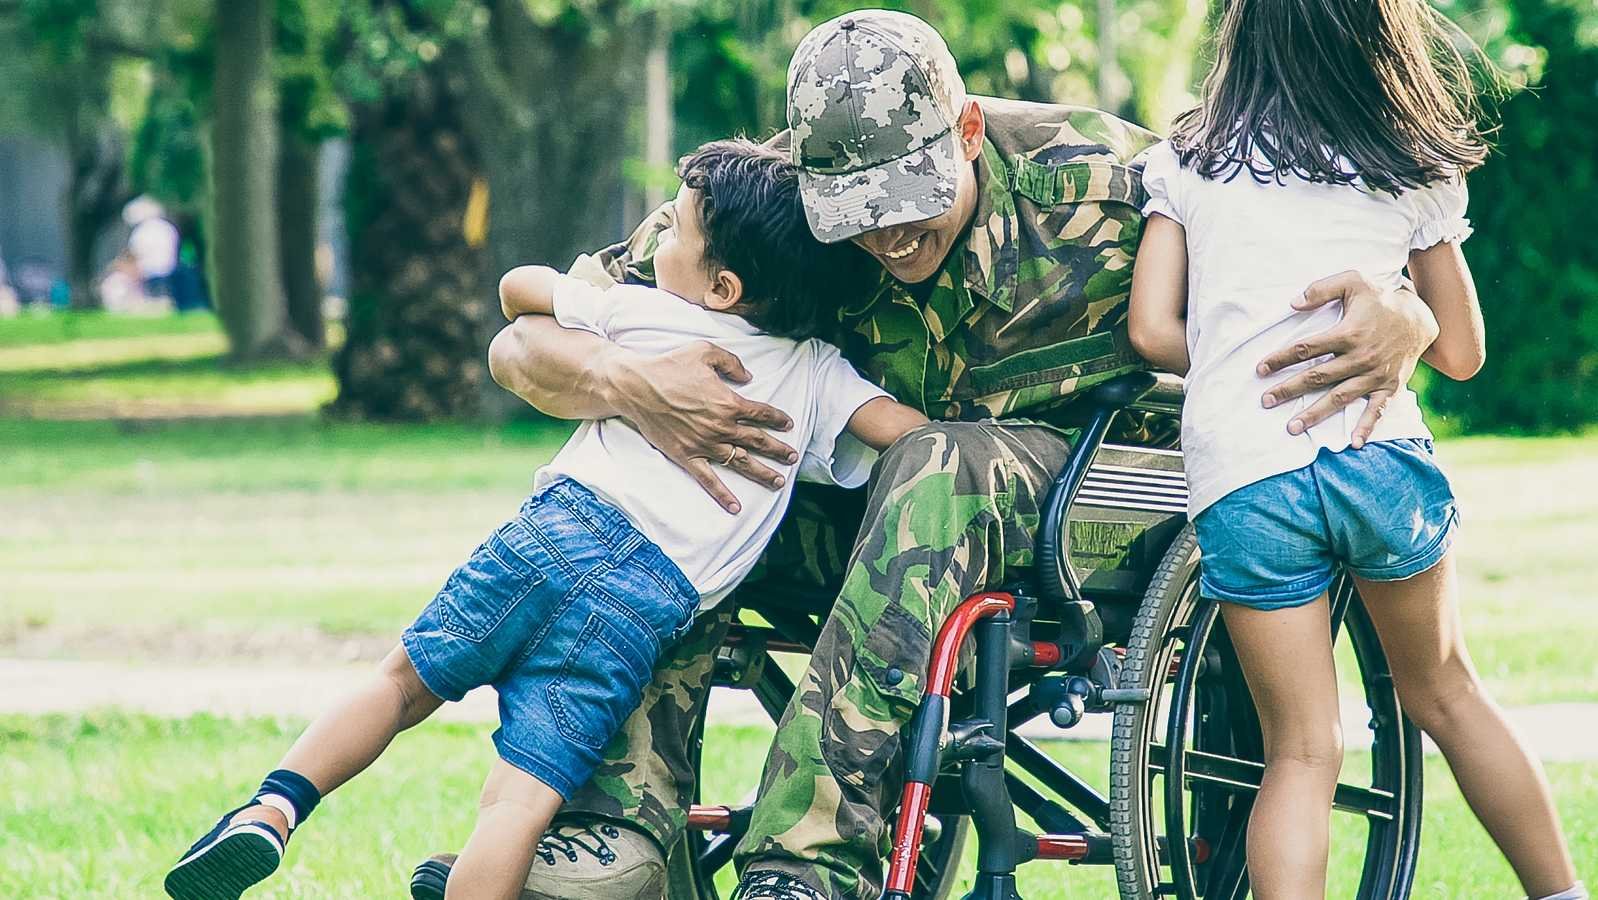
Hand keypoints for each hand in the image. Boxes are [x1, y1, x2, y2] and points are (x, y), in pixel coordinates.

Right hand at [606, 342, 796, 512]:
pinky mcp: (687, 456)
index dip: (778, 418)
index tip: (788, 424)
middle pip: (758, 441)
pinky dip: (723, 495)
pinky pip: (709, 480)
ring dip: (762, 473)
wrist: (636, 387)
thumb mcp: (705, 351)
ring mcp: (704, 444)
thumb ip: (731, 363)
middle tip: (793, 457)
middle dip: (779, 449)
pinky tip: (736, 507)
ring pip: (741, 462)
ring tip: (779, 482)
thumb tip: (748, 376)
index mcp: (728, 403)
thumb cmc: (669, 366)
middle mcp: (721, 427)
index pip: (761, 413)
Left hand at [1256, 271, 1437, 446]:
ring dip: (1315, 414)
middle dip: (1289, 390)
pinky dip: (1366, 426)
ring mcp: (1376, 375)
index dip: (1281, 358)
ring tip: (1292, 428)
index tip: (1260, 369)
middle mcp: (1361, 357)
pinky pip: (1377, 410)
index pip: (1306, 348)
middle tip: (1266, 401)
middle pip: (1317, 377)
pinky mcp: (1390, 386)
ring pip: (1340, 397)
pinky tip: (1353, 443)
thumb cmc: (1381, 297)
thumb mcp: (1354, 281)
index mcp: (1349, 333)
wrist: (1421, 316)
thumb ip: (1322, 289)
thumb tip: (1292, 303)